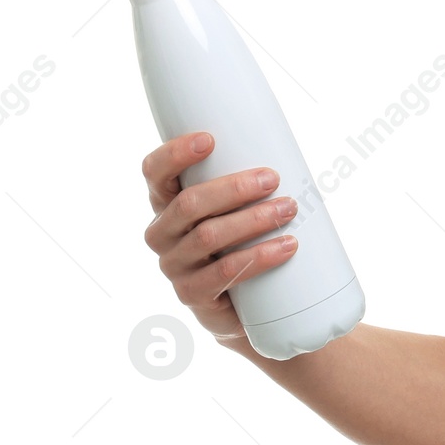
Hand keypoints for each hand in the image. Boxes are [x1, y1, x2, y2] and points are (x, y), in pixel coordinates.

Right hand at [140, 131, 300, 349]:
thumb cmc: (245, 241)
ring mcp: (174, 266)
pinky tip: (286, 247)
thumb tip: (289, 147)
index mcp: (167, 205)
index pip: (155, 174)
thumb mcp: (238, 208)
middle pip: (188, 204)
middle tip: (272, 178)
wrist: (246, 306)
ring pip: (207, 237)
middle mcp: (163, 234)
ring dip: (252, 220)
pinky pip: (222, 274)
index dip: (174, 154)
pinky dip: (258, 257)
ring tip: (289, 209)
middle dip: (232, 188)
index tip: (210, 139)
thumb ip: (246, 183)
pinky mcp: (193, 294)